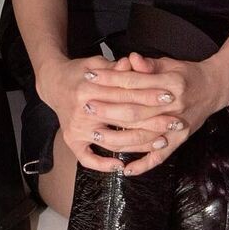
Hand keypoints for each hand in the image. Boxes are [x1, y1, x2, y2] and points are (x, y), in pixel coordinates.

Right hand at [37, 53, 186, 173]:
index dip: (149, 95)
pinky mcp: (71, 140)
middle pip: (124, 119)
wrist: (53, 83)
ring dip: (139, 145)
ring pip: (113, 142)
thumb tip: (134, 62)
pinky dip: (103, 165)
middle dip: (153, 121)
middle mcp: (82, 110)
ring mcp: (76, 128)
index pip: (125, 93)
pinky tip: (121, 166)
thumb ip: (116, 67)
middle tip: (175, 122)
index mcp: (89, 88)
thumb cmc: (80, 71)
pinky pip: (87, 158)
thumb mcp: (97, 62)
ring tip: (161, 142)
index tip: (169, 96)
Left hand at [72, 52, 228, 175]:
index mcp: (171, 83)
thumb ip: (148, 64)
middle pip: (135, 111)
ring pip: (143, 136)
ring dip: (118, 137)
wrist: (214, 88)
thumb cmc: (186, 74)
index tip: (91, 76)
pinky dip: (143, 165)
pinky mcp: (180, 140)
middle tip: (86, 106)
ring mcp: (177, 127)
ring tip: (96, 134)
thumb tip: (131, 59)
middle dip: (108, 109)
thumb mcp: (169, 63)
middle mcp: (174, 107)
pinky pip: (160, 157)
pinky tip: (125, 170)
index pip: (134, 83)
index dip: (111, 79)